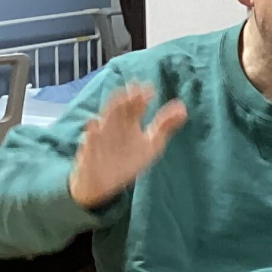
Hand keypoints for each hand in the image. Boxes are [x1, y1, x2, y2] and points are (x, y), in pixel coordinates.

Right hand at [68, 84, 186, 208]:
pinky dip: (92, 133)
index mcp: (130, 123)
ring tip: (119, 100)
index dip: (142, 97)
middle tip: (135, 89)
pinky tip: (94, 125)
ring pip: (105, 120)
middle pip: (120, 110)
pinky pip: (89, 141)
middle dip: (127, 99)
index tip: (149, 88)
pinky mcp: (89, 152)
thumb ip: (165, 126)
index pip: (136, 107)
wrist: (102, 183)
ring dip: (111, 109)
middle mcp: (115, 127)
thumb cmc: (128, 159)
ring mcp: (101, 138)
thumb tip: (183, 108)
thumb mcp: (151, 144)